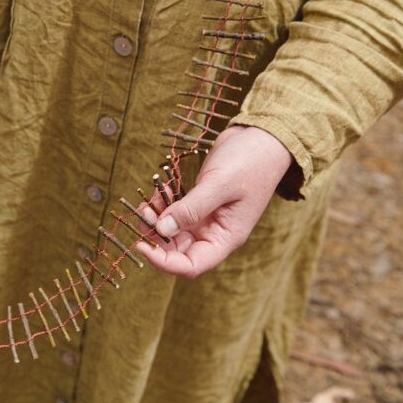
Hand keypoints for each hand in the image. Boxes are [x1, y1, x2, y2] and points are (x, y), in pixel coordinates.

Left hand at [136, 125, 291, 278]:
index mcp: (226, 237)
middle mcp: (214, 232)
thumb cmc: (250, 162)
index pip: (192, 265)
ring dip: (156, 221)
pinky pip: (175, 212)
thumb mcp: (219, 184)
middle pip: (177, 250)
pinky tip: (160, 190)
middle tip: (142, 214)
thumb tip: (161, 229)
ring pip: (173, 231)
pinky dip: (163, 205)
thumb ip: (191, 208)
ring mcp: (206, 218)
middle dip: (155, 237)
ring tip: (147, 202)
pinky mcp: (198, 202)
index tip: (140, 245)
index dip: (163, 262)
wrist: (262, 138)